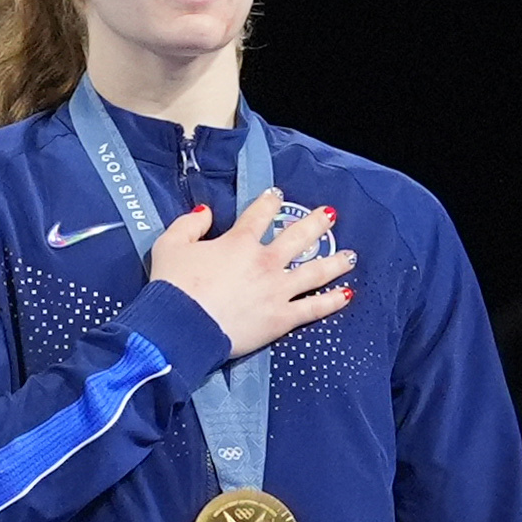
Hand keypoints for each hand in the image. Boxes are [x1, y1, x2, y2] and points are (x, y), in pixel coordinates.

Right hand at [149, 193, 355, 359]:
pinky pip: (313, 308)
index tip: (277, 194)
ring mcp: (277, 290)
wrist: (182, 326)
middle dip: (316, 223)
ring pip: (314, 271)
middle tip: (330, 214)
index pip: (259, 215)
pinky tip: (348, 295)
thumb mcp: (170, 245)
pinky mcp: (281, 318)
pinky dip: (332, 301)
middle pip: (298, 237)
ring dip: (335, 261)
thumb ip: (189, 224)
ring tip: (351, 255)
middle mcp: (265, 262)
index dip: (269, 202)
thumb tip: (205, 212)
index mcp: (239, 243)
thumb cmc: (173, 286)